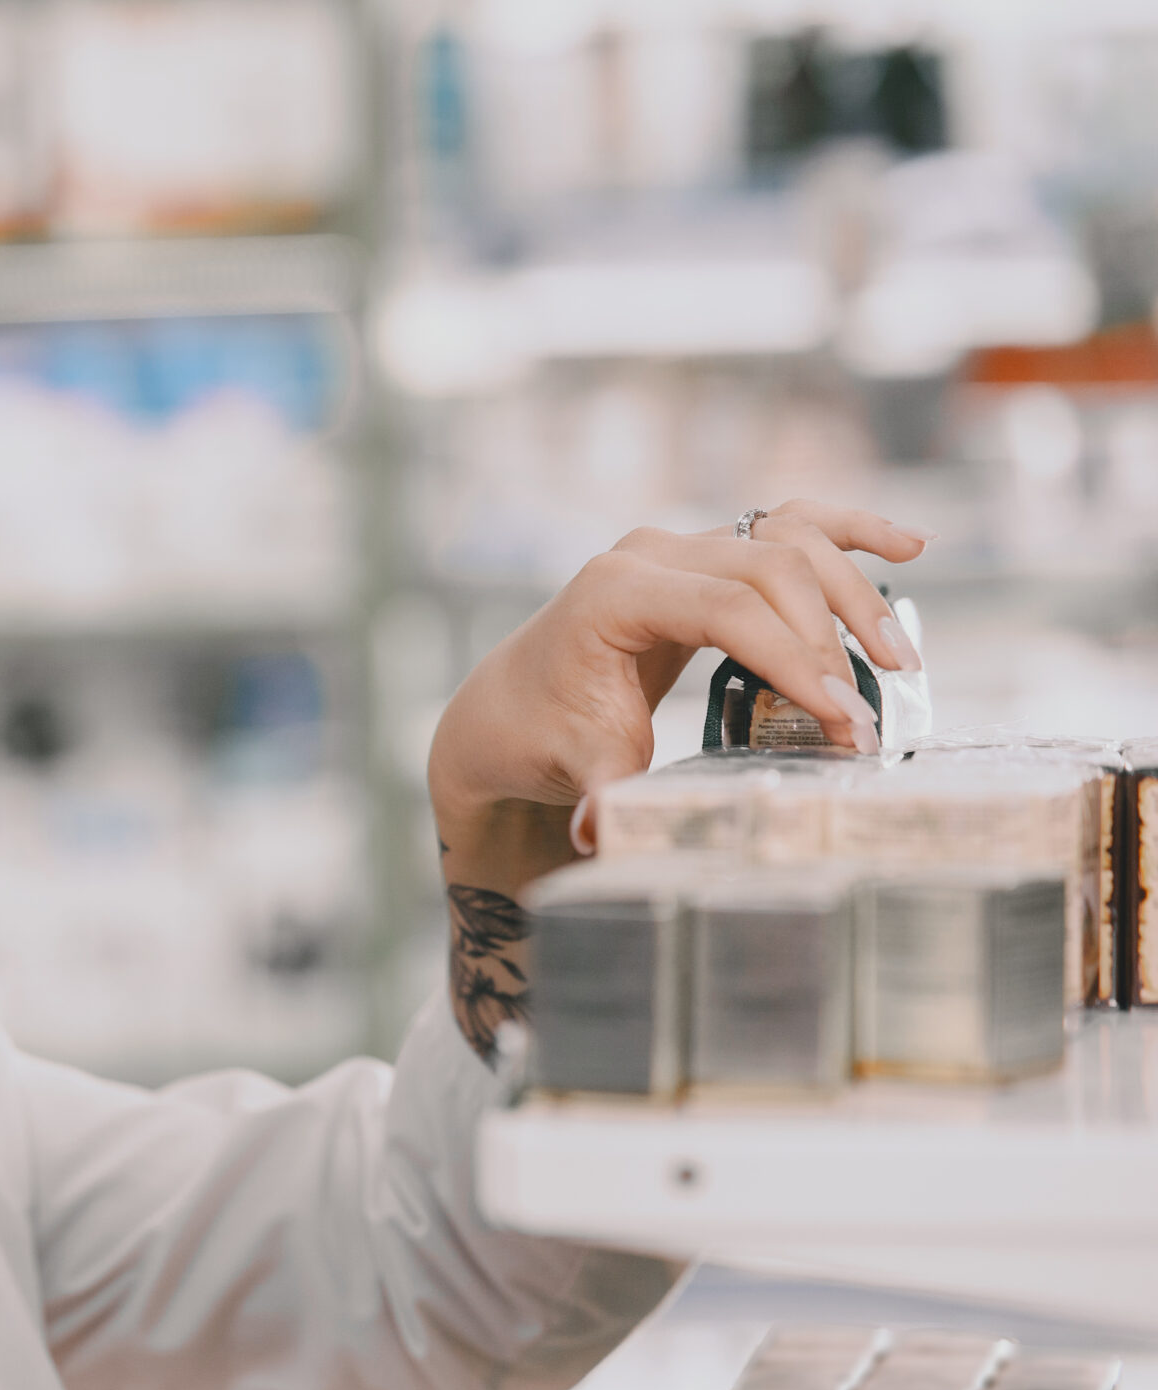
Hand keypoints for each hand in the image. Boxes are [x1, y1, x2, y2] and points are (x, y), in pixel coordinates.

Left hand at [426, 499, 929, 1060]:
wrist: (512, 708)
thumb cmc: (543, 736)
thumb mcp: (579, 766)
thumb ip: (603, 793)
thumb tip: (599, 834)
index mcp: (613, 593)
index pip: (727, 610)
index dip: (792, 661)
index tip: (842, 720)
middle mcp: (648, 554)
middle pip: (769, 568)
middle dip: (828, 640)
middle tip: (866, 716)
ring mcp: (678, 545)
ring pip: (788, 539)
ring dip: (851, 592)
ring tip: (898, 659)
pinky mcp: (704, 555)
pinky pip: (785, 525)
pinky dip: (845, 531)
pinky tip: (907, 544)